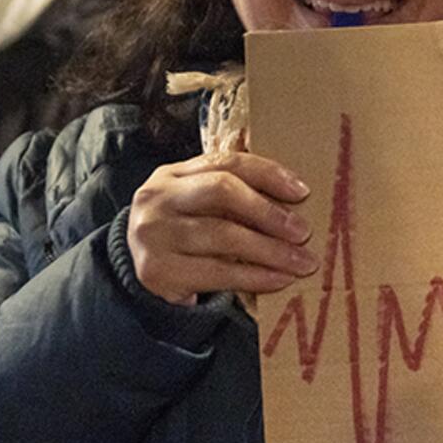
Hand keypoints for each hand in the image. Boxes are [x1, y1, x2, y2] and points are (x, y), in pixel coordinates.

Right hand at [126, 151, 318, 304]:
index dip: (268, 174)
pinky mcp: (157, 271)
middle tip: (303, 232)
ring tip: (301, 262)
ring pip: (223, 235)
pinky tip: (278, 279)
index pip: (226, 162)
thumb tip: (296, 201)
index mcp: (172, 173)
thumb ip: (234, 195)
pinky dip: (254, 276)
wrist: (138, 270)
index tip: (302, 192)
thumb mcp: (199, 205)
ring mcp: (153, 234)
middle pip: (221, 192)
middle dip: (269, 212)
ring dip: (270, 250)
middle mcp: (157, 198)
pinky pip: (217, 272)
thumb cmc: (183, 232)